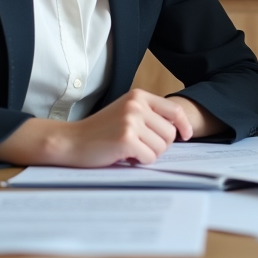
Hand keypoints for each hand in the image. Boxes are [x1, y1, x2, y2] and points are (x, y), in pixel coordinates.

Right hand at [0, 88, 192, 167]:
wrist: (71, 141)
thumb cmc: (99, 131)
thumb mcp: (125, 113)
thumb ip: (148, 116)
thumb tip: (178, 130)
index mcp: (138, 96)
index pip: (174, 110)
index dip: (184, 125)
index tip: (186, 136)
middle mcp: (137, 105)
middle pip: (170, 133)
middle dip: (159, 145)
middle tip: (139, 147)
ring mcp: (131, 121)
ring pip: (161, 147)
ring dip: (148, 154)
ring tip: (129, 151)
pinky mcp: (126, 139)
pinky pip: (149, 158)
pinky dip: (140, 162)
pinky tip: (124, 157)